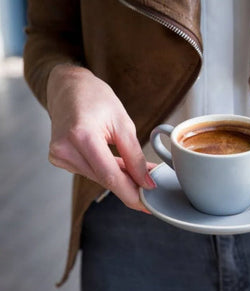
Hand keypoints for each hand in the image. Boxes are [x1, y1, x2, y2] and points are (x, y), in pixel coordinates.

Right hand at [46, 64, 155, 212]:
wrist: (68, 87)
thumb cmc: (96, 98)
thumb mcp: (123, 123)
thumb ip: (134, 156)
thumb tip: (146, 182)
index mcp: (81, 136)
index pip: (110, 175)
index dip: (131, 192)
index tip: (148, 203)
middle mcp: (65, 148)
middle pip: (104, 179)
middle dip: (129, 186)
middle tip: (151, 190)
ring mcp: (59, 155)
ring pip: (98, 178)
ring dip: (120, 179)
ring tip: (138, 174)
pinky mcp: (59, 159)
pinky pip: (90, 171)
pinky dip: (107, 171)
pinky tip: (121, 168)